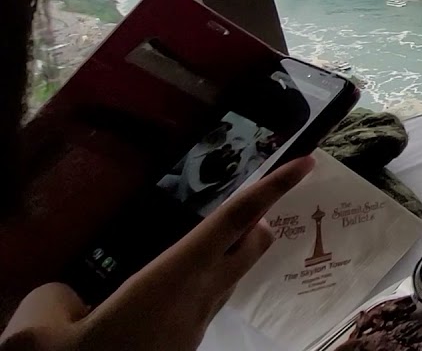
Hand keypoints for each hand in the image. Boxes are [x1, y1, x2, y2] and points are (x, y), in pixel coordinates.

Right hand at [1, 156, 313, 350]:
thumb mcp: (41, 337)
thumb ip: (51, 301)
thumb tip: (65, 296)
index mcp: (174, 279)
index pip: (234, 221)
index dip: (273, 189)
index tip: (306, 163)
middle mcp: (200, 297)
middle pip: (254, 245)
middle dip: (259, 217)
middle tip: (249, 196)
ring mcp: (201, 322)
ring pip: (231, 274)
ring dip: (227, 252)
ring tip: (201, 237)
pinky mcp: (192, 341)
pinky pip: (207, 299)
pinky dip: (200, 281)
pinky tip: (163, 288)